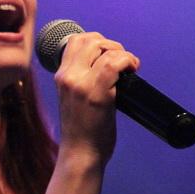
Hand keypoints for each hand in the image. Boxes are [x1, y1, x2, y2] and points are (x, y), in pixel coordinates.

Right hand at [54, 32, 139, 168]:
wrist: (80, 153)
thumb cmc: (81, 130)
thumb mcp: (72, 98)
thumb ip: (82, 80)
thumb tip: (106, 65)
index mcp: (61, 76)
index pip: (75, 40)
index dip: (97, 40)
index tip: (109, 53)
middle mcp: (68, 76)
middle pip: (90, 39)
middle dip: (112, 45)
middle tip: (122, 60)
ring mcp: (81, 84)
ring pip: (103, 48)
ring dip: (122, 53)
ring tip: (129, 66)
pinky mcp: (97, 94)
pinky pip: (114, 64)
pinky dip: (127, 61)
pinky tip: (133, 70)